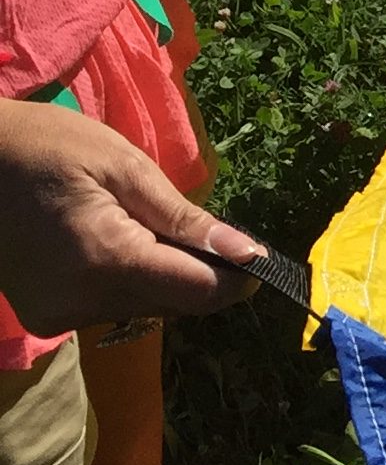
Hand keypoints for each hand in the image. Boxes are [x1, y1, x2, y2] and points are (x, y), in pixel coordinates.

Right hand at [0, 102, 261, 333]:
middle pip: (176, 305)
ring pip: (147, 308)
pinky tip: (112, 241)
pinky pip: (112, 307)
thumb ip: (185, 218)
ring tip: (138, 224)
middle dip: (202, 273)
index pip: (199, 292)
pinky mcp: (46, 318)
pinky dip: (130, 281)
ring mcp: (59, 316)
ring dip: (164, 276)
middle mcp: (82, 302)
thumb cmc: (50, 146)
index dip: (237, 278)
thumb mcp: (125, 166)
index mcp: (107, 259)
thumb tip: (249, 254)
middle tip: (198, 228)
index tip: (259, 257)